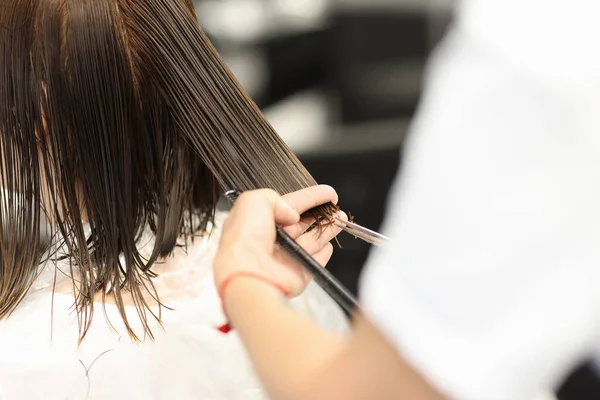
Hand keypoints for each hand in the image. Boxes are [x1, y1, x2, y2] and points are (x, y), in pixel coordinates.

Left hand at [214, 185, 344, 296]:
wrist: (248, 274)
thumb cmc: (244, 238)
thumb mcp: (252, 201)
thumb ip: (273, 198)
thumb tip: (292, 214)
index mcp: (260, 221)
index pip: (290, 205)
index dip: (310, 197)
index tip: (329, 193)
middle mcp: (273, 240)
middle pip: (302, 223)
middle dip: (320, 213)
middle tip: (336, 206)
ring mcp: (287, 258)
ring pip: (312, 240)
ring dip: (327, 230)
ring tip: (341, 219)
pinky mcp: (298, 274)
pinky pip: (315, 261)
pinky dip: (323, 254)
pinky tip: (329, 245)